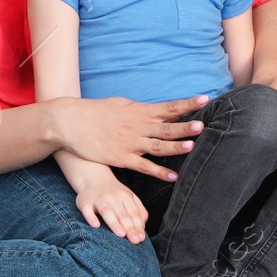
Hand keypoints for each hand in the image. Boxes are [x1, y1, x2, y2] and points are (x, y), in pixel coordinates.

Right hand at [50, 95, 209, 182]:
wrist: (71, 122)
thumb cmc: (97, 111)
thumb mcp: (121, 104)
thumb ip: (141, 110)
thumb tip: (158, 111)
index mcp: (140, 111)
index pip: (169, 107)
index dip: (187, 104)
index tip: (205, 99)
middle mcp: (138, 126)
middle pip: (167, 127)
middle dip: (185, 126)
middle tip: (202, 125)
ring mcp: (130, 143)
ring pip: (157, 146)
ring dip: (175, 147)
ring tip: (192, 146)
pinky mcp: (121, 158)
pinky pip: (144, 166)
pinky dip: (159, 171)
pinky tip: (173, 176)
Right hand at [74, 178, 149, 242]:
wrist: (93, 177)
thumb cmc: (113, 192)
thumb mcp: (129, 196)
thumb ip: (139, 210)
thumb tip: (143, 226)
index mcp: (125, 195)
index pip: (133, 212)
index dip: (138, 225)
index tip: (141, 238)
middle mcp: (112, 196)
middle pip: (122, 213)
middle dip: (129, 227)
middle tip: (134, 240)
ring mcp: (98, 199)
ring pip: (107, 211)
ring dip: (114, 223)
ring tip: (121, 234)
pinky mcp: (84, 202)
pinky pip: (87, 210)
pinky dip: (91, 217)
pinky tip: (96, 225)